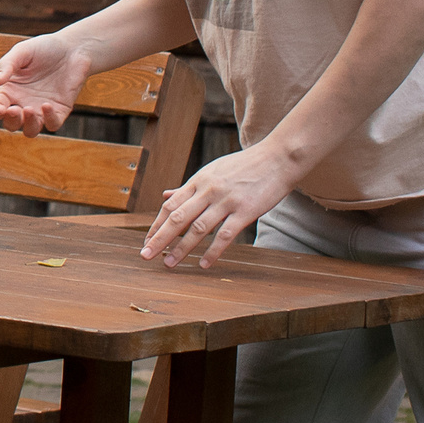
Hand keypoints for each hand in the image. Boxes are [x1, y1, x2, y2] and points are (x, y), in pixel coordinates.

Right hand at [0, 34, 92, 136]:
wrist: (73, 48)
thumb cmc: (44, 48)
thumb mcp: (22, 51)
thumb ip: (7, 65)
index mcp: (10, 91)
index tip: (0, 108)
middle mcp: (23, 103)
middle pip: (11, 124)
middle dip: (10, 121)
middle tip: (14, 109)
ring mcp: (41, 109)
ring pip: (30, 130)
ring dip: (28, 125)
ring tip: (29, 109)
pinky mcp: (60, 111)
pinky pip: (52, 124)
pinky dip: (48, 119)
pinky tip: (47, 105)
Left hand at [141, 147, 298, 268]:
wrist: (278, 158)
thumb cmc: (244, 167)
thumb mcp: (211, 172)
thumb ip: (189, 187)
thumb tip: (165, 195)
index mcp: (198, 181)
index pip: (170, 206)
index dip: (156, 225)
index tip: (146, 241)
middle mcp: (208, 191)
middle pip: (178, 218)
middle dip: (159, 238)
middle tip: (145, 255)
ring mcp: (226, 201)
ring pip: (198, 228)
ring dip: (181, 248)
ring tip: (169, 264)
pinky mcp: (245, 211)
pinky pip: (225, 235)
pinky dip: (213, 251)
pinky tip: (203, 264)